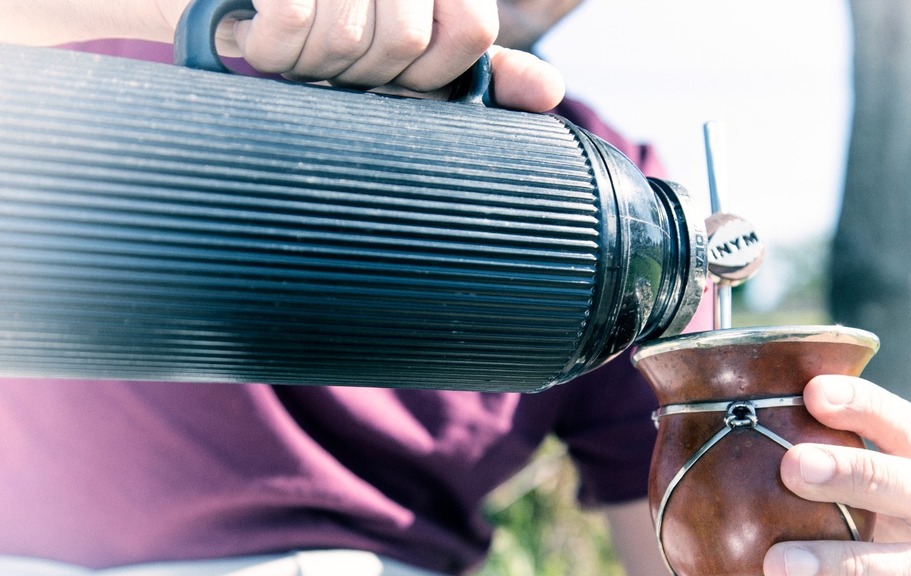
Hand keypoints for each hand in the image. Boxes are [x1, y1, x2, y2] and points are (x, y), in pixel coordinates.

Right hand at [218, 0, 563, 109]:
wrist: (220, 9)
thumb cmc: (320, 38)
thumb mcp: (407, 62)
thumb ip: (477, 71)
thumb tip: (551, 93)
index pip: (472, 29)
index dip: (432, 69)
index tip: (392, 75)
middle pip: (407, 43)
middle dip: (362, 75)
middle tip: (329, 65)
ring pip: (351, 40)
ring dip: (309, 65)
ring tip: (291, 51)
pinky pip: (293, 23)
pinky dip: (269, 48)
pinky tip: (256, 36)